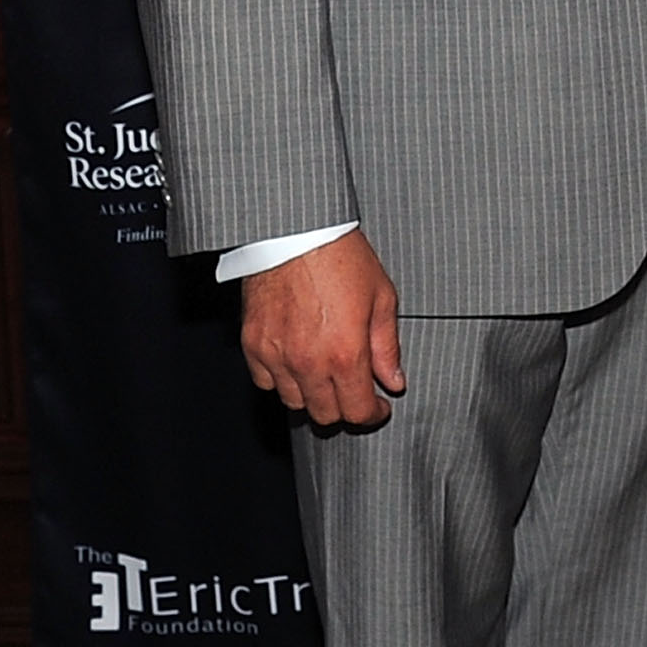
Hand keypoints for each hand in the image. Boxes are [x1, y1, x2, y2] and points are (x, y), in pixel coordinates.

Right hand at [239, 229, 403, 427]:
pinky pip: (265, 382)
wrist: (297, 232)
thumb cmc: (342, 258)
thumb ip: (387, 348)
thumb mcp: (381, 299)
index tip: (377, 407)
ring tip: (325, 375)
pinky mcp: (253, 345)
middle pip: (325, 414)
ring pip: (294, 402)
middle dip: (344, 408)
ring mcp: (277, 356)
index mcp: (345, 354)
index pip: (356, 412)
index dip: (371, 414)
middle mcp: (308, 362)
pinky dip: (281, 380)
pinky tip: (296, 363)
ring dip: (313, 396)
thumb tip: (393, 382)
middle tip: (354, 391)